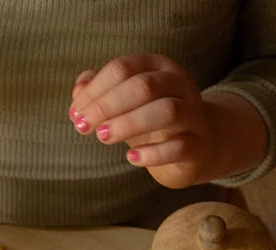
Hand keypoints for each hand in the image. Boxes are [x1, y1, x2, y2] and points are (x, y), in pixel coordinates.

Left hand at [68, 55, 265, 188]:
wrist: (199, 146)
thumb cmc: (152, 121)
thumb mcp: (125, 103)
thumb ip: (100, 92)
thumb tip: (78, 92)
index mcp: (160, 67)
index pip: (124, 68)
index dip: (95, 90)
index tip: (76, 114)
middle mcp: (181, 85)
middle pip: (144, 86)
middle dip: (107, 106)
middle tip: (84, 127)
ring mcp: (194, 115)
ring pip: (166, 111)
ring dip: (128, 124)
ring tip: (103, 138)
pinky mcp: (199, 146)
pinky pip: (178, 147)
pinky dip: (152, 153)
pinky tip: (131, 158)